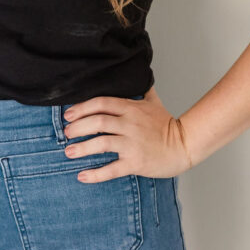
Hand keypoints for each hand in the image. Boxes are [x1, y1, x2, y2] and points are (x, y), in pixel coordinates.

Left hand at [62, 85, 191, 181]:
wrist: (184, 145)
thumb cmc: (167, 124)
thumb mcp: (154, 102)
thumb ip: (143, 89)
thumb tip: (139, 74)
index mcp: (131, 108)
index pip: (101, 103)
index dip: (82, 107)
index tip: (68, 114)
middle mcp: (129, 124)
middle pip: (98, 121)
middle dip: (78, 126)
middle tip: (65, 132)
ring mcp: (132, 144)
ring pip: (101, 143)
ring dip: (82, 148)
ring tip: (68, 151)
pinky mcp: (135, 162)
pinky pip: (112, 169)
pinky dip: (96, 173)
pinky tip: (82, 175)